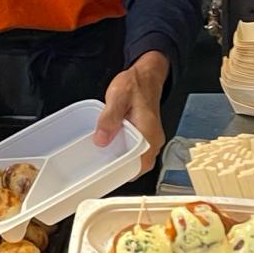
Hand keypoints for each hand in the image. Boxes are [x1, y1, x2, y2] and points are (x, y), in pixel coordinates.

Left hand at [94, 52, 168, 175]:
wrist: (145, 76)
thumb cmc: (134, 85)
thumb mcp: (118, 97)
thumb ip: (109, 118)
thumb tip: (101, 140)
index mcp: (148, 133)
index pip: (140, 165)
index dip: (124, 174)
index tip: (108, 177)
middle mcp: (153, 140)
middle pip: (138, 166)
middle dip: (120, 171)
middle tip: (101, 172)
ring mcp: (150, 139)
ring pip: (137, 160)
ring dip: (122, 163)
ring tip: (103, 163)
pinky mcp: (145, 136)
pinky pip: (136, 152)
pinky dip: (124, 154)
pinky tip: (110, 150)